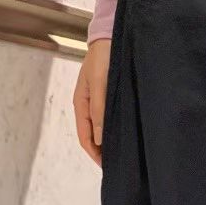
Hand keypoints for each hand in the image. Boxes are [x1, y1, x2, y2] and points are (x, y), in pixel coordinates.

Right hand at [73, 38, 110, 167]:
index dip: (95, 154)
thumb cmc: (103, 58)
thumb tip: (99, 138)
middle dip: (101, 152)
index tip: (108, 167)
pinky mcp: (107, 96)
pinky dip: (112, 130)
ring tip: (122, 154)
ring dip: (108, 142)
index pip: (85, 138)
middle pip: (91, 137)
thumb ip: (99, 110)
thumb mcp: (100, 84)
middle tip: (118, 165)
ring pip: (99, 129)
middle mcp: (87, 106)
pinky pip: (107, 119)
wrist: (110, 37)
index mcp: (81, 104)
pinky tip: (124, 135)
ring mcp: (97, 102)